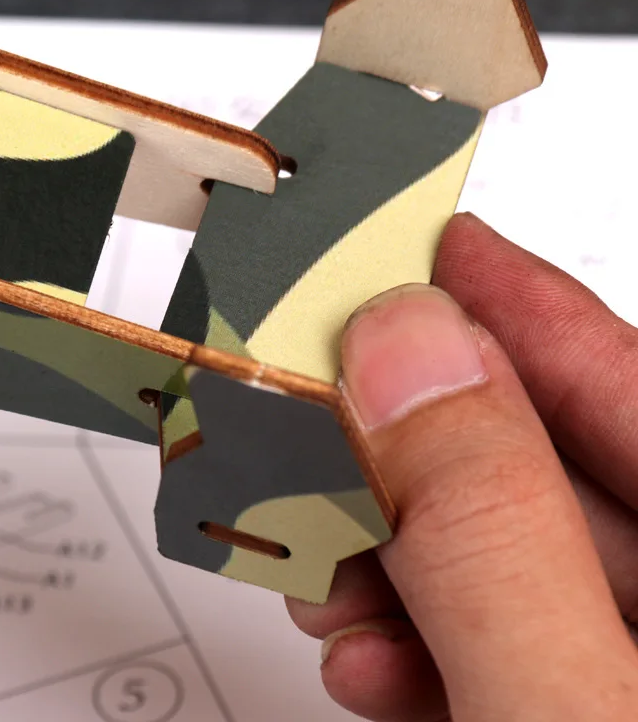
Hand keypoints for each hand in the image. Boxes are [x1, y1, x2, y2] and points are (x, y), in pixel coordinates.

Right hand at [287, 213, 637, 720]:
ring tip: (323, 569)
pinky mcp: (577, 704)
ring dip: (393, 550)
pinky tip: (368, 657)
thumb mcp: (569, 712)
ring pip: (501, 549)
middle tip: (314, 411)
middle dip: (408, 441)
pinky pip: (497, 639)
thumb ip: (487, 529)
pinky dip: (418, 639)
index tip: (421, 247)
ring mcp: (630, 660)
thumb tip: (400, 350)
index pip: (622, 378)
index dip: (514, 301)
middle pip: (542, 460)